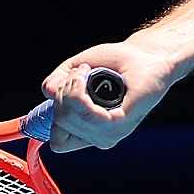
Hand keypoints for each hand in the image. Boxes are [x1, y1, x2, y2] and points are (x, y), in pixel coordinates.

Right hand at [39, 36, 176, 152]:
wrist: (145, 53)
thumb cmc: (116, 62)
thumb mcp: (76, 69)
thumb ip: (57, 83)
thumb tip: (48, 92)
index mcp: (89, 131)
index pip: (57, 140)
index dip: (55, 110)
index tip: (69, 84)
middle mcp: (98, 137)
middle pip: (59, 122)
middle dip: (62, 91)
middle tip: (82, 71)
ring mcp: (109, 133)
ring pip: (67, 119)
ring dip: (71, 88)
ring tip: (87, 71)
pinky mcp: (120, 124)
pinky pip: (87, 116)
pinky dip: (80, 93)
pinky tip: (89, 75)